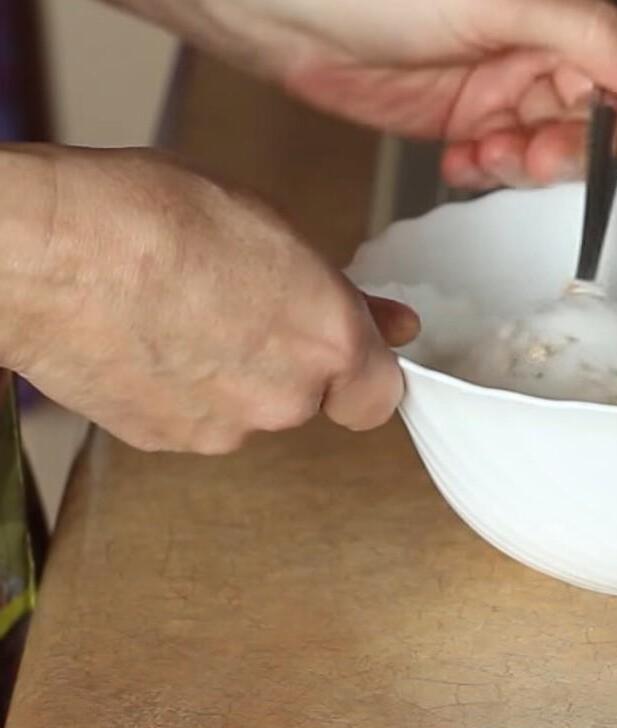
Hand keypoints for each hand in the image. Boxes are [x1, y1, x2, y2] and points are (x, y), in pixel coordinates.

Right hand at [4, 147, 418, 453]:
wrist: (43, 254)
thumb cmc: (152, 218)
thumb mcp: (272, 228)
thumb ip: (340, 293)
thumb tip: (393, 324)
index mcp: (329, 341)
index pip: (380, 396)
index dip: (361, 371)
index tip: (347, 348)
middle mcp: (285, 399)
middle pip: (308, 398)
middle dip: (287, 360)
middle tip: (241, 304)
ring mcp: (222, 428)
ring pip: (248, 409)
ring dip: (231, 375)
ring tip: (182, 312)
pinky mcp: (163, 441)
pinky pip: (194, 418)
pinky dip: (181, 390)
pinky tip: (149, 339)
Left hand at [115, 0, 616, 188]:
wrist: (280, 8)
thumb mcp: (505, 1)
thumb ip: (594, 36)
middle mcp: (547, 33)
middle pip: (610, 107)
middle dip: (583, 141)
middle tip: (542, 147)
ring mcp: (509, 74)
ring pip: (562, 140)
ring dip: (536, 162)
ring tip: (495, 152)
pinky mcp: (472, 111)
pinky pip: (511, 156)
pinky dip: (495, 169)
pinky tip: (465, 157)